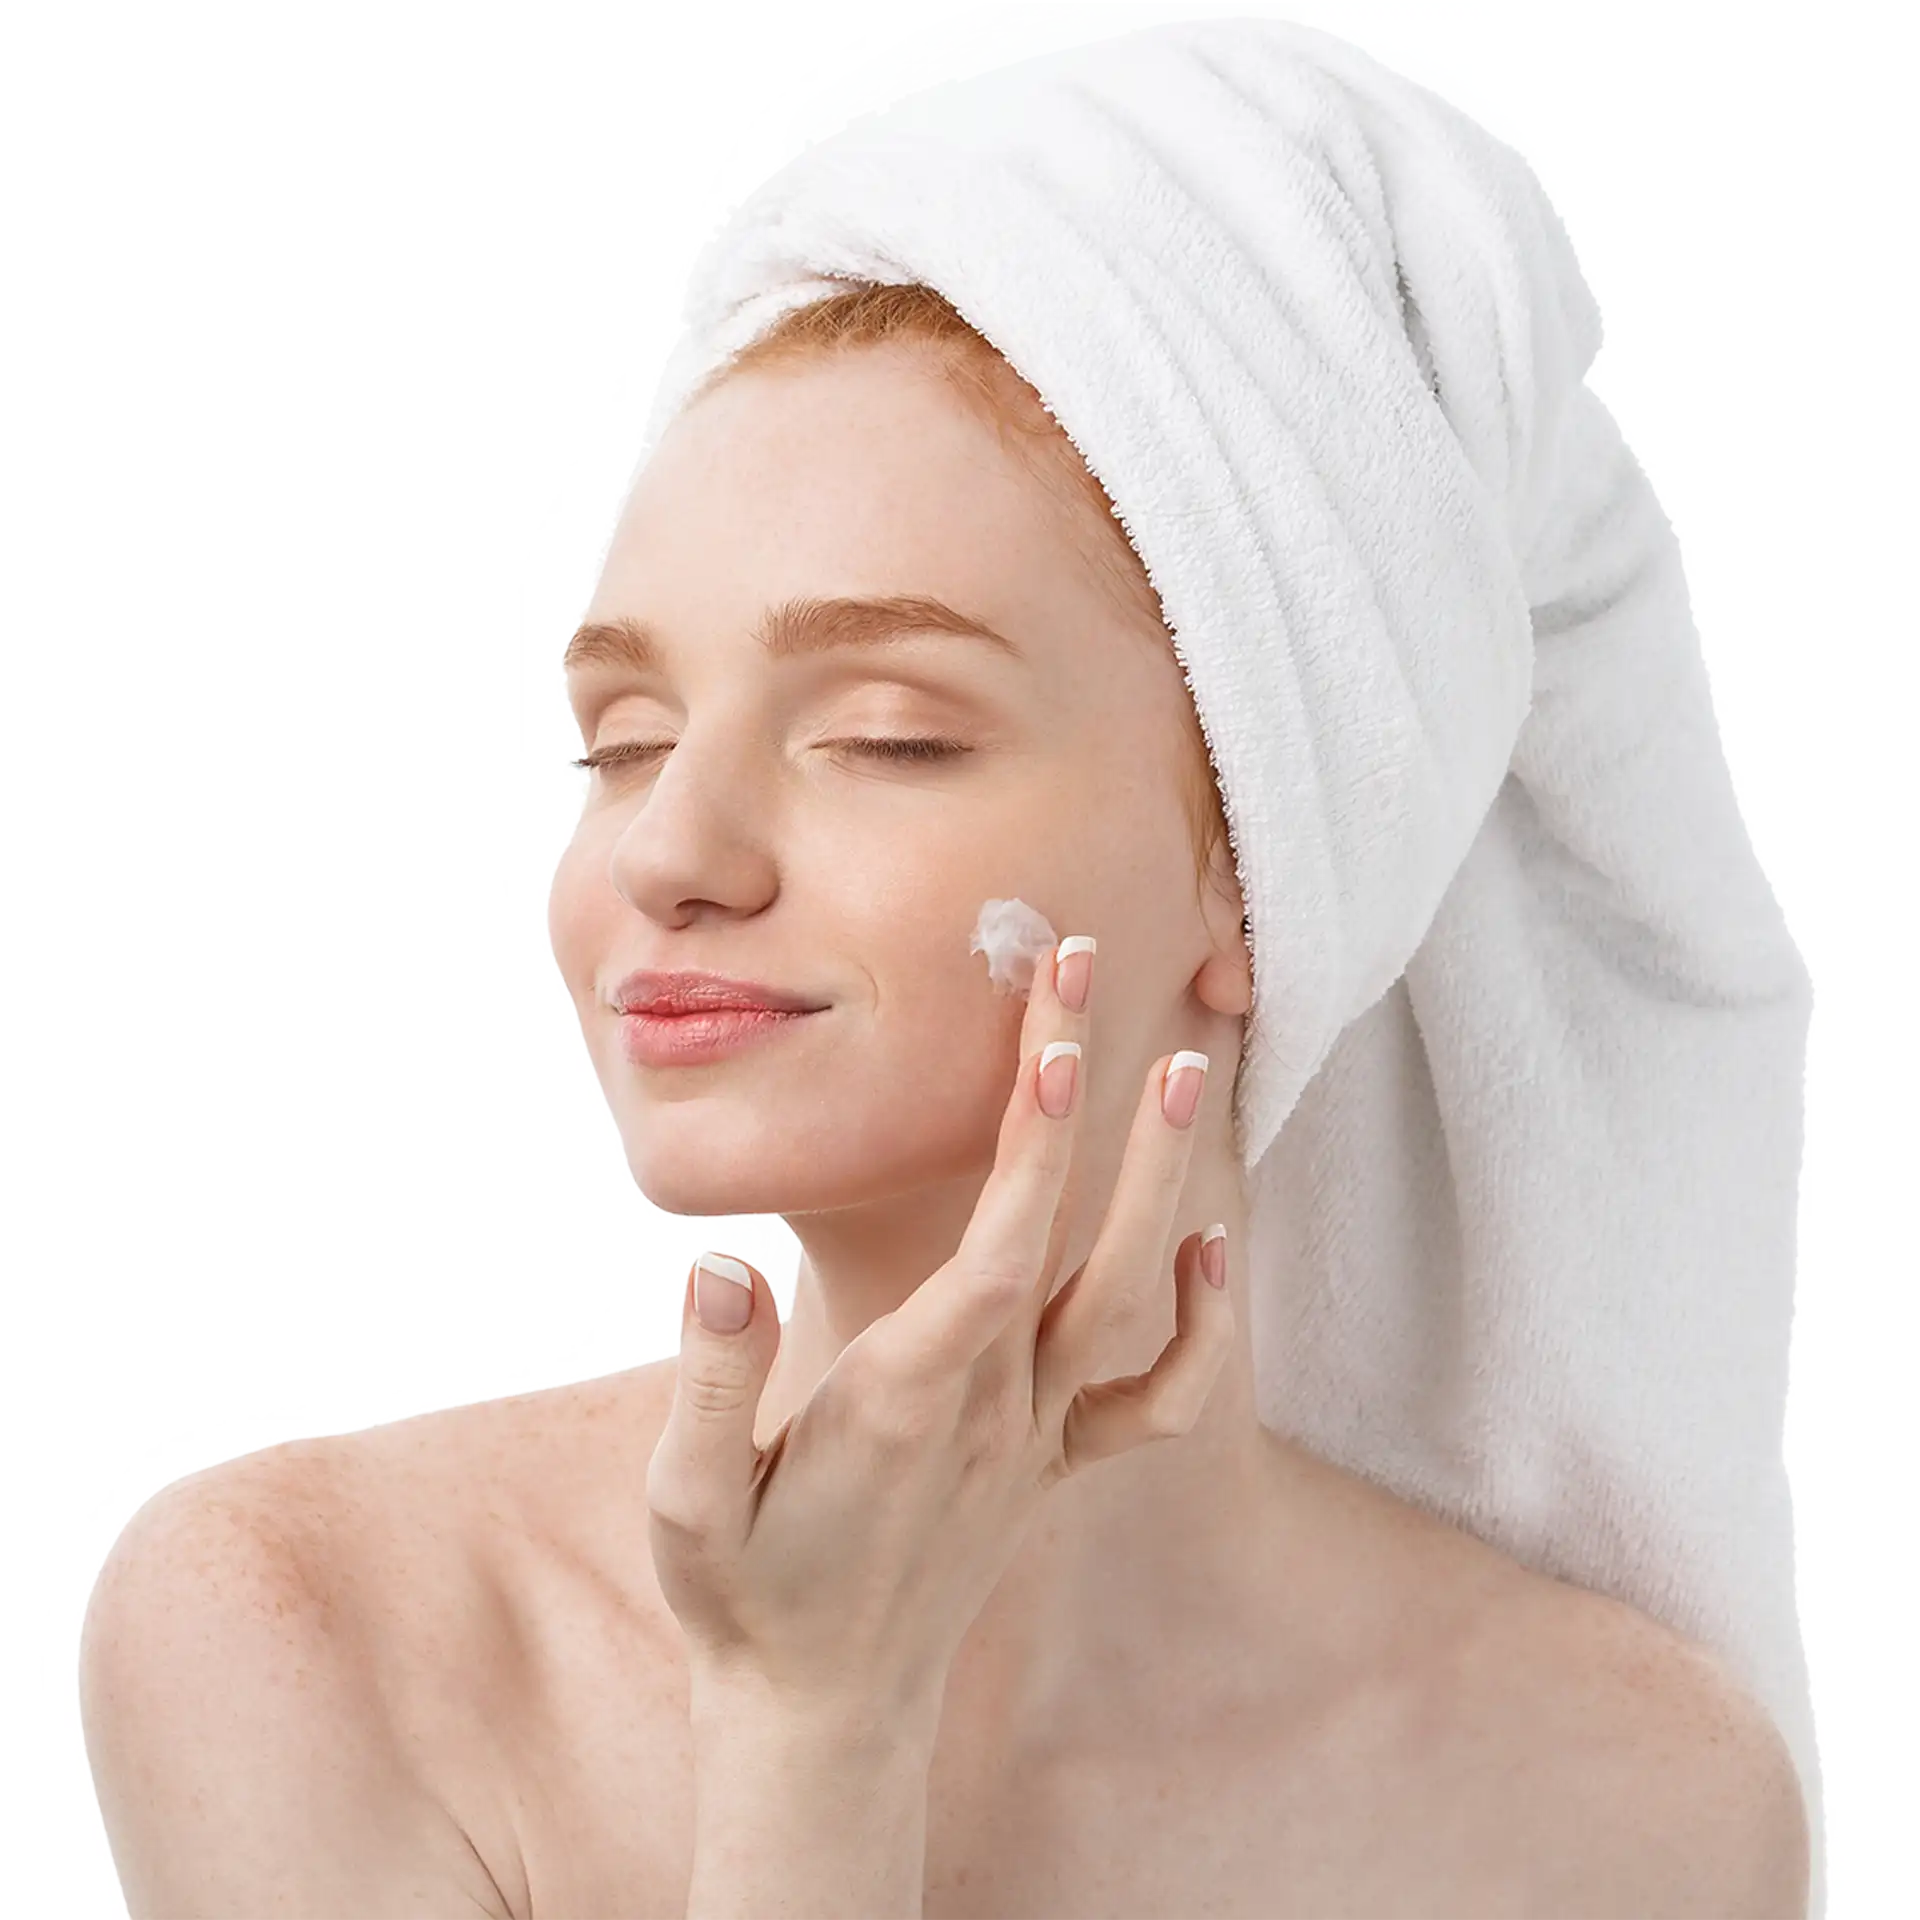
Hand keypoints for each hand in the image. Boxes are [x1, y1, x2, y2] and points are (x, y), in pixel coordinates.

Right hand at [644, 938, 1234, 1730]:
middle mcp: (990, 1407)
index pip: (992, 1250)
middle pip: (1062, 1235)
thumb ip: (709, 1389)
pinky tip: (1210, 1252)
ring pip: (1123, 1298)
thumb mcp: (686, 1507)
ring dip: (1159, 1181)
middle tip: (1086, 970)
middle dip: (1085, 1099)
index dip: (1030, 1145)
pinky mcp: (1051, 1466)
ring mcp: (1033, 1437)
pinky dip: (1200, 1333)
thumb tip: (717, 1267)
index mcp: (905, 1399)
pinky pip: (1151, 1402)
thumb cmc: (744, 1596)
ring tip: (1186, 1067)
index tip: (1052, 1037)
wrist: (823, 1715)